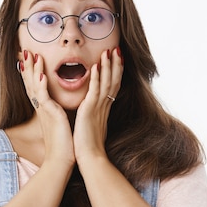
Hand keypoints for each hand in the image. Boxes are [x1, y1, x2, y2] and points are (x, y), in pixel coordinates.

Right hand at [19, 50, 74, 165]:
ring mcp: (44, 111)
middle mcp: (42, 108)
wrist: (61, 159)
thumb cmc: (63, 143)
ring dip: (33, 70)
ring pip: (35, 87)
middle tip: (25, 52)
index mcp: (45, 109)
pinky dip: (41, 86)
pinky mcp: (50, 116)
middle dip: (28, 67)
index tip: (31, 59)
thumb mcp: (61, 122)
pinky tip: (42, 76)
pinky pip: (43, 98)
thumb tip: (63, 106)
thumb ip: (59, 111)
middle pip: (31, 83)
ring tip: (32, 56)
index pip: (36, 86)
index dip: (32, 72)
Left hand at [73, 46, 122, 163]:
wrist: (89, 157)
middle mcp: (104, 106)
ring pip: (107, 82)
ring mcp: (99, 107)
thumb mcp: (92, 125)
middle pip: (114, 80)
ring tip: (108, 51)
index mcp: (104, 108)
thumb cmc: (89, 145)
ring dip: (108, 65)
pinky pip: (95, 90)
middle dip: (115, 64)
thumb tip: (92, 111)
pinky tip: (96, 66)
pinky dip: (97, 77)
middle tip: (116, 49)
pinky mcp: (90, 110)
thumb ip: (93, 115)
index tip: (117, 58)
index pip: (113, 85)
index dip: (116, 71)